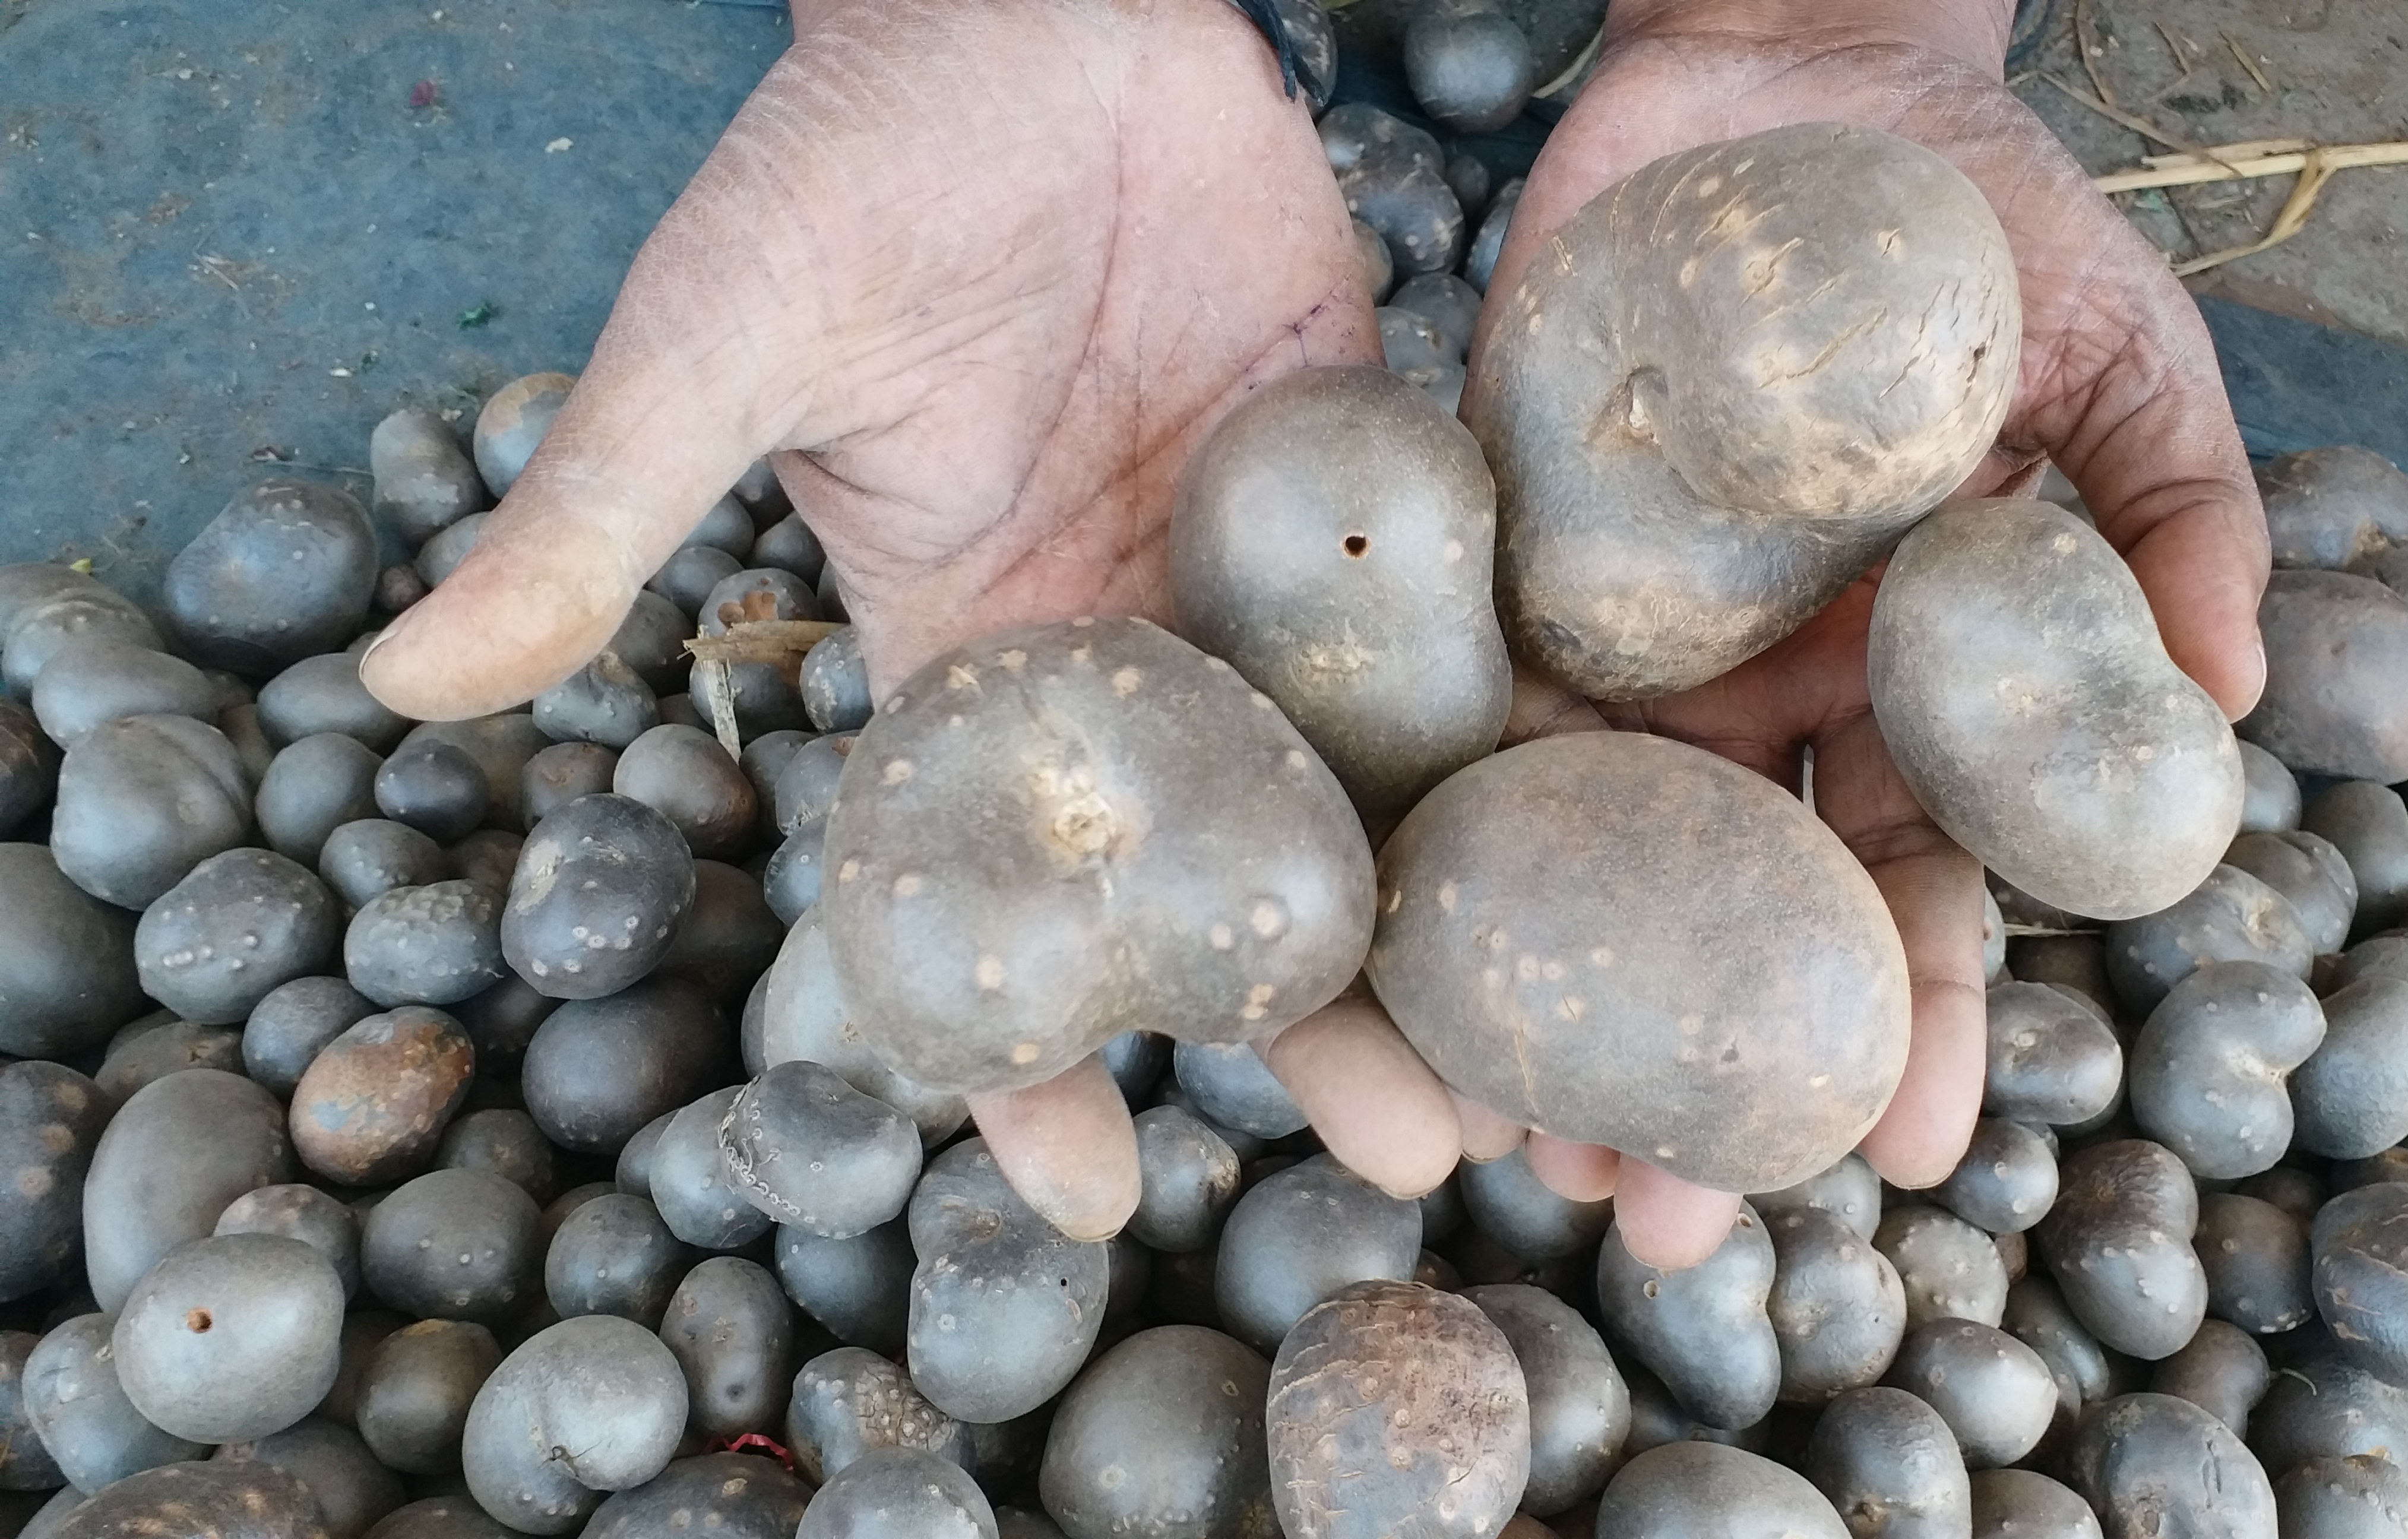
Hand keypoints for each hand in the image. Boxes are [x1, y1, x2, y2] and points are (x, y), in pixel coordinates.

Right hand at [356, 0, 1466, 1242]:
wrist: (1029, 2)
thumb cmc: (848, 162)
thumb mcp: (715, 340)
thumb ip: (598, 516)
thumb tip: (399, 673)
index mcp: (968, 658)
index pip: (992, 898)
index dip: (1027, 1053)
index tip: (1091, 1196)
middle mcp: (1124, 650)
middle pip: (1232, 880)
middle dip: (1322, 1025)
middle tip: (1437, 1163)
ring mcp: (1254, 579)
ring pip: (1371, 788)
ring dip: (1464, 921)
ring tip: (1571, 1067)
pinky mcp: (1366, 483)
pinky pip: (1464, 625)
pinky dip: (1543, 730)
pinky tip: (1637, 839)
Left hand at [1477, 0, 2270, 1186]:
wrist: (1791, 80)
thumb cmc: (1982, 215)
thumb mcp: (2121, 354)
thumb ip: (2181, 515)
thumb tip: (2224, 695)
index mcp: (1909, 683)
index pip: (1918, 885)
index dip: (1919, 1022)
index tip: (1908, 1153)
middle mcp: (1758, 697)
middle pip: (1728, 920)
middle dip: (1701, 1076)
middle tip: (1664, 1224)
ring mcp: (1622, 645)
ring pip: (1583, 863)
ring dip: (1548, 1011)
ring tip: (1512, 1148)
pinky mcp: (1500, 573)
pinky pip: (1458, 719)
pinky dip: (1431, 836)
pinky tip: (1394, 957)